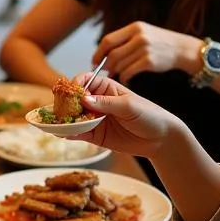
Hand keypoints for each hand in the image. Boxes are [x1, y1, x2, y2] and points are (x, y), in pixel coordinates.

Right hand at [64, 73, 182, 158]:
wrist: (161, 140)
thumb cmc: (150, 116)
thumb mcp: (129, 106)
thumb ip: (107, 103)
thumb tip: (84, 99)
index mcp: (106, 88)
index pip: (85, 81)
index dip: (76, 85)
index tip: (70, 93)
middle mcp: (98, 102)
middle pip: (75, 99)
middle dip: (66, 103)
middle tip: (60, 110)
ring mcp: (95, 118)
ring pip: (74, 117)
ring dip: (64, 119)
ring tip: (58, 124)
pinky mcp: (95, 135)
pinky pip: (78, 133)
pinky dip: (69, 133)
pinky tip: (63, 134)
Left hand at [95, 22, 197, 82]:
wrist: (183, 49)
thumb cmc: (160, 42)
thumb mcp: (143, 32)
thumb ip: (125, 39)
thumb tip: (104, 52)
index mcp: (134, 28)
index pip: (108, 40)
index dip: (98, 52)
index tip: (94, 61)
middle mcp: (139, 37)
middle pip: (112, 53)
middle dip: (105, 64)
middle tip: (104, 70)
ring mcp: (144, 49)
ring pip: (119, 64)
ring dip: (114, 72)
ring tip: (114, 75)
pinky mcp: (149, 62)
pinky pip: (128, 72)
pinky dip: (123, 77)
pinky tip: (125, 79)